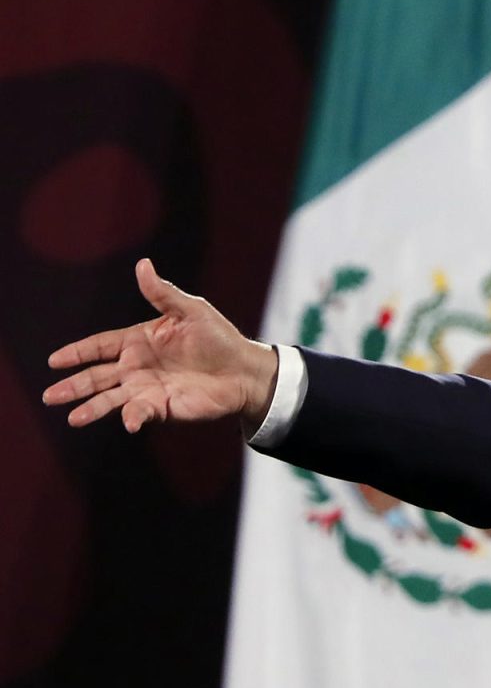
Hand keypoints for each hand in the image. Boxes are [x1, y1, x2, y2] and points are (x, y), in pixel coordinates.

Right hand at [43, 258, 277, 432]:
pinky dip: (132, 417)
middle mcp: (137, 367)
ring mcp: (148, 388)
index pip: (100, 346)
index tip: (55, 360)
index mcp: (139, 341)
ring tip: (71, 418)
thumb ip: (162, 294)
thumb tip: (142, 264)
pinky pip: (141, 412)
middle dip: (73, 386)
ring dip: (91, 408)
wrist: (245, 369)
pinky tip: (127, 422)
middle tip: (49, 396)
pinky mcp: (163, 407)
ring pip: (111, 399)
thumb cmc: (219, 338)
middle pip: (97, 377)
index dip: (77, 352)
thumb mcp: (191, 310)